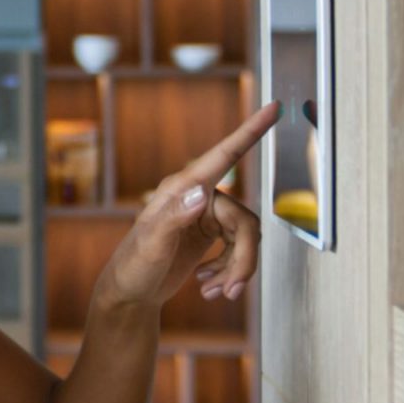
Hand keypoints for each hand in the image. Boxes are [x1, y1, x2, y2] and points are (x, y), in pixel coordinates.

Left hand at [94, 103, 277, 309]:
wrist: (130, 295)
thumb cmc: (133, 268)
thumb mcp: (151, 244)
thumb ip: (174, 217)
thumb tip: (201, 192)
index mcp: (182, 188)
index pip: (223, 155)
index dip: (250, 131)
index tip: (273, 107)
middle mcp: (197, 196)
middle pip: (245, 221)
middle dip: (242, 259)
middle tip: (231, 290)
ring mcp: (205, 215)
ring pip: (246, 237)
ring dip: (236, 269)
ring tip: (216, 292)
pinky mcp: (211, 234)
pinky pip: (238, 248)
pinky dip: (230, 271)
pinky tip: (208, 286)